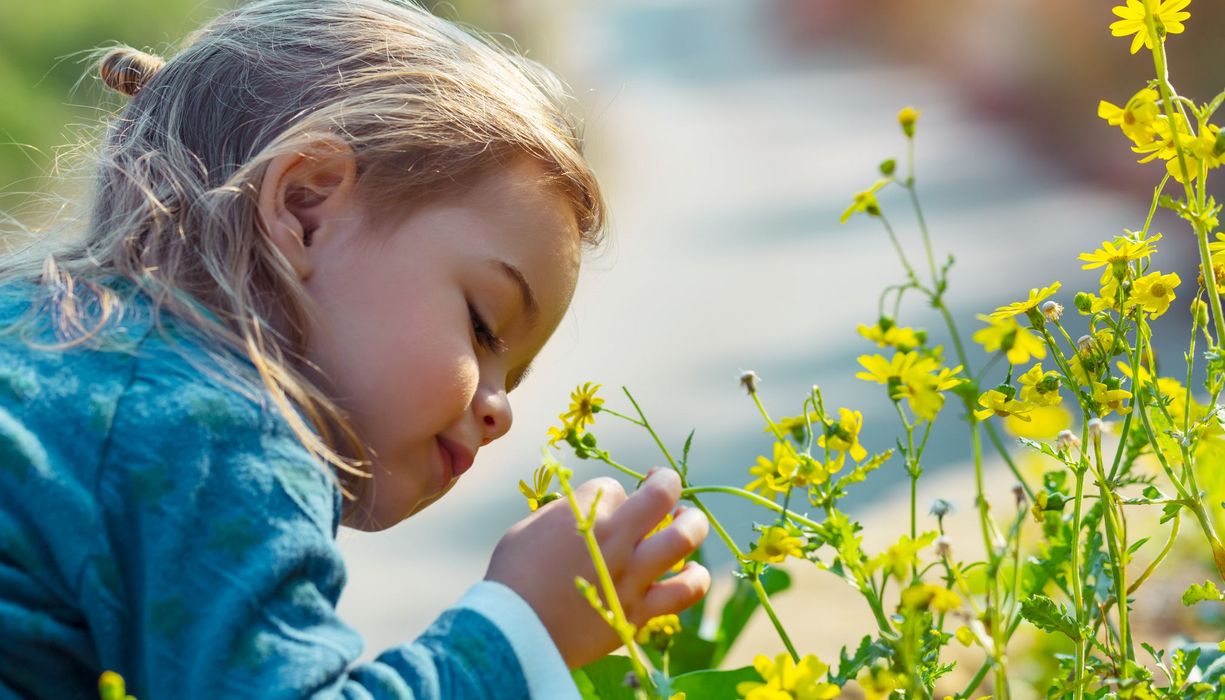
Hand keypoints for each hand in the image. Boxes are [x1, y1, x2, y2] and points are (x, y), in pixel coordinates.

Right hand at [485, 468, 710, 668]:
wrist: (514, 634)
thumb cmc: (511, 580)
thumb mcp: (528, 530)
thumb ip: (561, 516)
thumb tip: (583, 513)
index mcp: (584, 516)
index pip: (614, 487)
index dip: (610, 494)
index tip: (602, 507)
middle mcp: (616, 540)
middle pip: (662, 494)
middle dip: (666, 482)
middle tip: (662, 489)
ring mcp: (632, 576)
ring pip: (685, 537)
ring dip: (692, 523)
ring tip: (687, 522)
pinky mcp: (639, 611)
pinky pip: (685, 591)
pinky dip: (696, 578)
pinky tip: (692, 571)